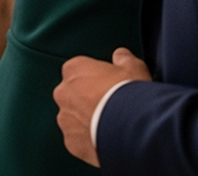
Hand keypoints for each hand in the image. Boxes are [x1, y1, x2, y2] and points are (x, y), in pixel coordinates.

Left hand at [53, 48, 150, 166]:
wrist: (132, 129)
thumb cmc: (131, 94)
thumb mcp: (133, 67)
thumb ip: (123, 59)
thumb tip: (120, 55)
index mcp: (74, 69)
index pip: (80, 70)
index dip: (96, 78)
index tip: (110, 85)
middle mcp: (63, 92)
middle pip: (73, 94)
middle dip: (88, 99)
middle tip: (110, 106)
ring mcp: (65, 118)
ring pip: (74, 118)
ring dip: (87, 121)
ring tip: (110, 126)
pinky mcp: (70, 142)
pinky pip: (78, 139)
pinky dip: (89, 140)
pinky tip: (107, 140)